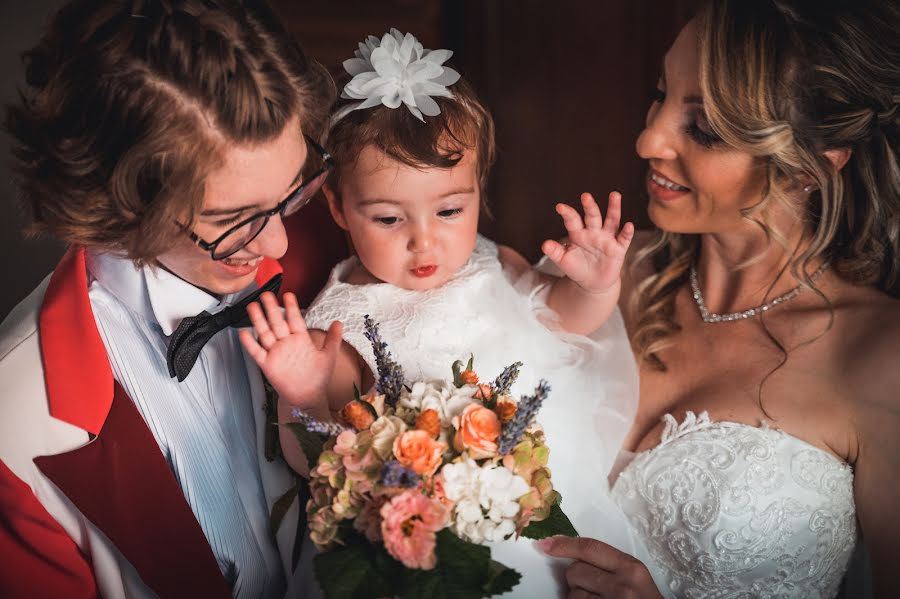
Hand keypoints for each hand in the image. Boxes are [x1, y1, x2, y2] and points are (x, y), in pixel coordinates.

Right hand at [239, 291, 342, 410]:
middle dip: (272, 308)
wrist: (307, 397)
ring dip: (259, 320)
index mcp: (301, 339)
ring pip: (265, 333)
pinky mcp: (267, 364)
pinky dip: (250, 343)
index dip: (291, 307)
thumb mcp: (329, 356)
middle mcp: (286, 344)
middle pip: (277, 322)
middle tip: (266, 294)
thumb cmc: (318, 378)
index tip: (288, 295)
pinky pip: (257, 352)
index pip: (294, 319)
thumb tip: (339, 323)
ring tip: (253, 306)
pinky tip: (244, 333)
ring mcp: (276, 353)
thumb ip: (333, 339)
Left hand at [536, 535, 661, 598]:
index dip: (563, 544)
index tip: (545, 544)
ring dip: (577, 598)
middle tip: (592, 587)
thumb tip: (571, 554)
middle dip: (576, 578)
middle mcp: (621, 586)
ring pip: (572, 594)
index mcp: (631, 568)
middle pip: (575, 571)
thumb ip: (610, 564)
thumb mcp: (635, 578)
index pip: (590, 548)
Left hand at [542, 192, 633, 294]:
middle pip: (592, 216)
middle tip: (585, 196)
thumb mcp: (564, 261)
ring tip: (615, 195)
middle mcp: (593, 232)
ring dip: (614, 208)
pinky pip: (623, 239)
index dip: (567, 213)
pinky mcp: (618, 249)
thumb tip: (544, 245)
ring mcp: (607, 239)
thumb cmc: (577, 268)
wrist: (592, 283)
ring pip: (611, 220)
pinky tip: (629, 225)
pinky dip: (627, 232)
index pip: (572, 220)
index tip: (559, 207)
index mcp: (578, 233)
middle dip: (589, 206)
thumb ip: (555, 252)